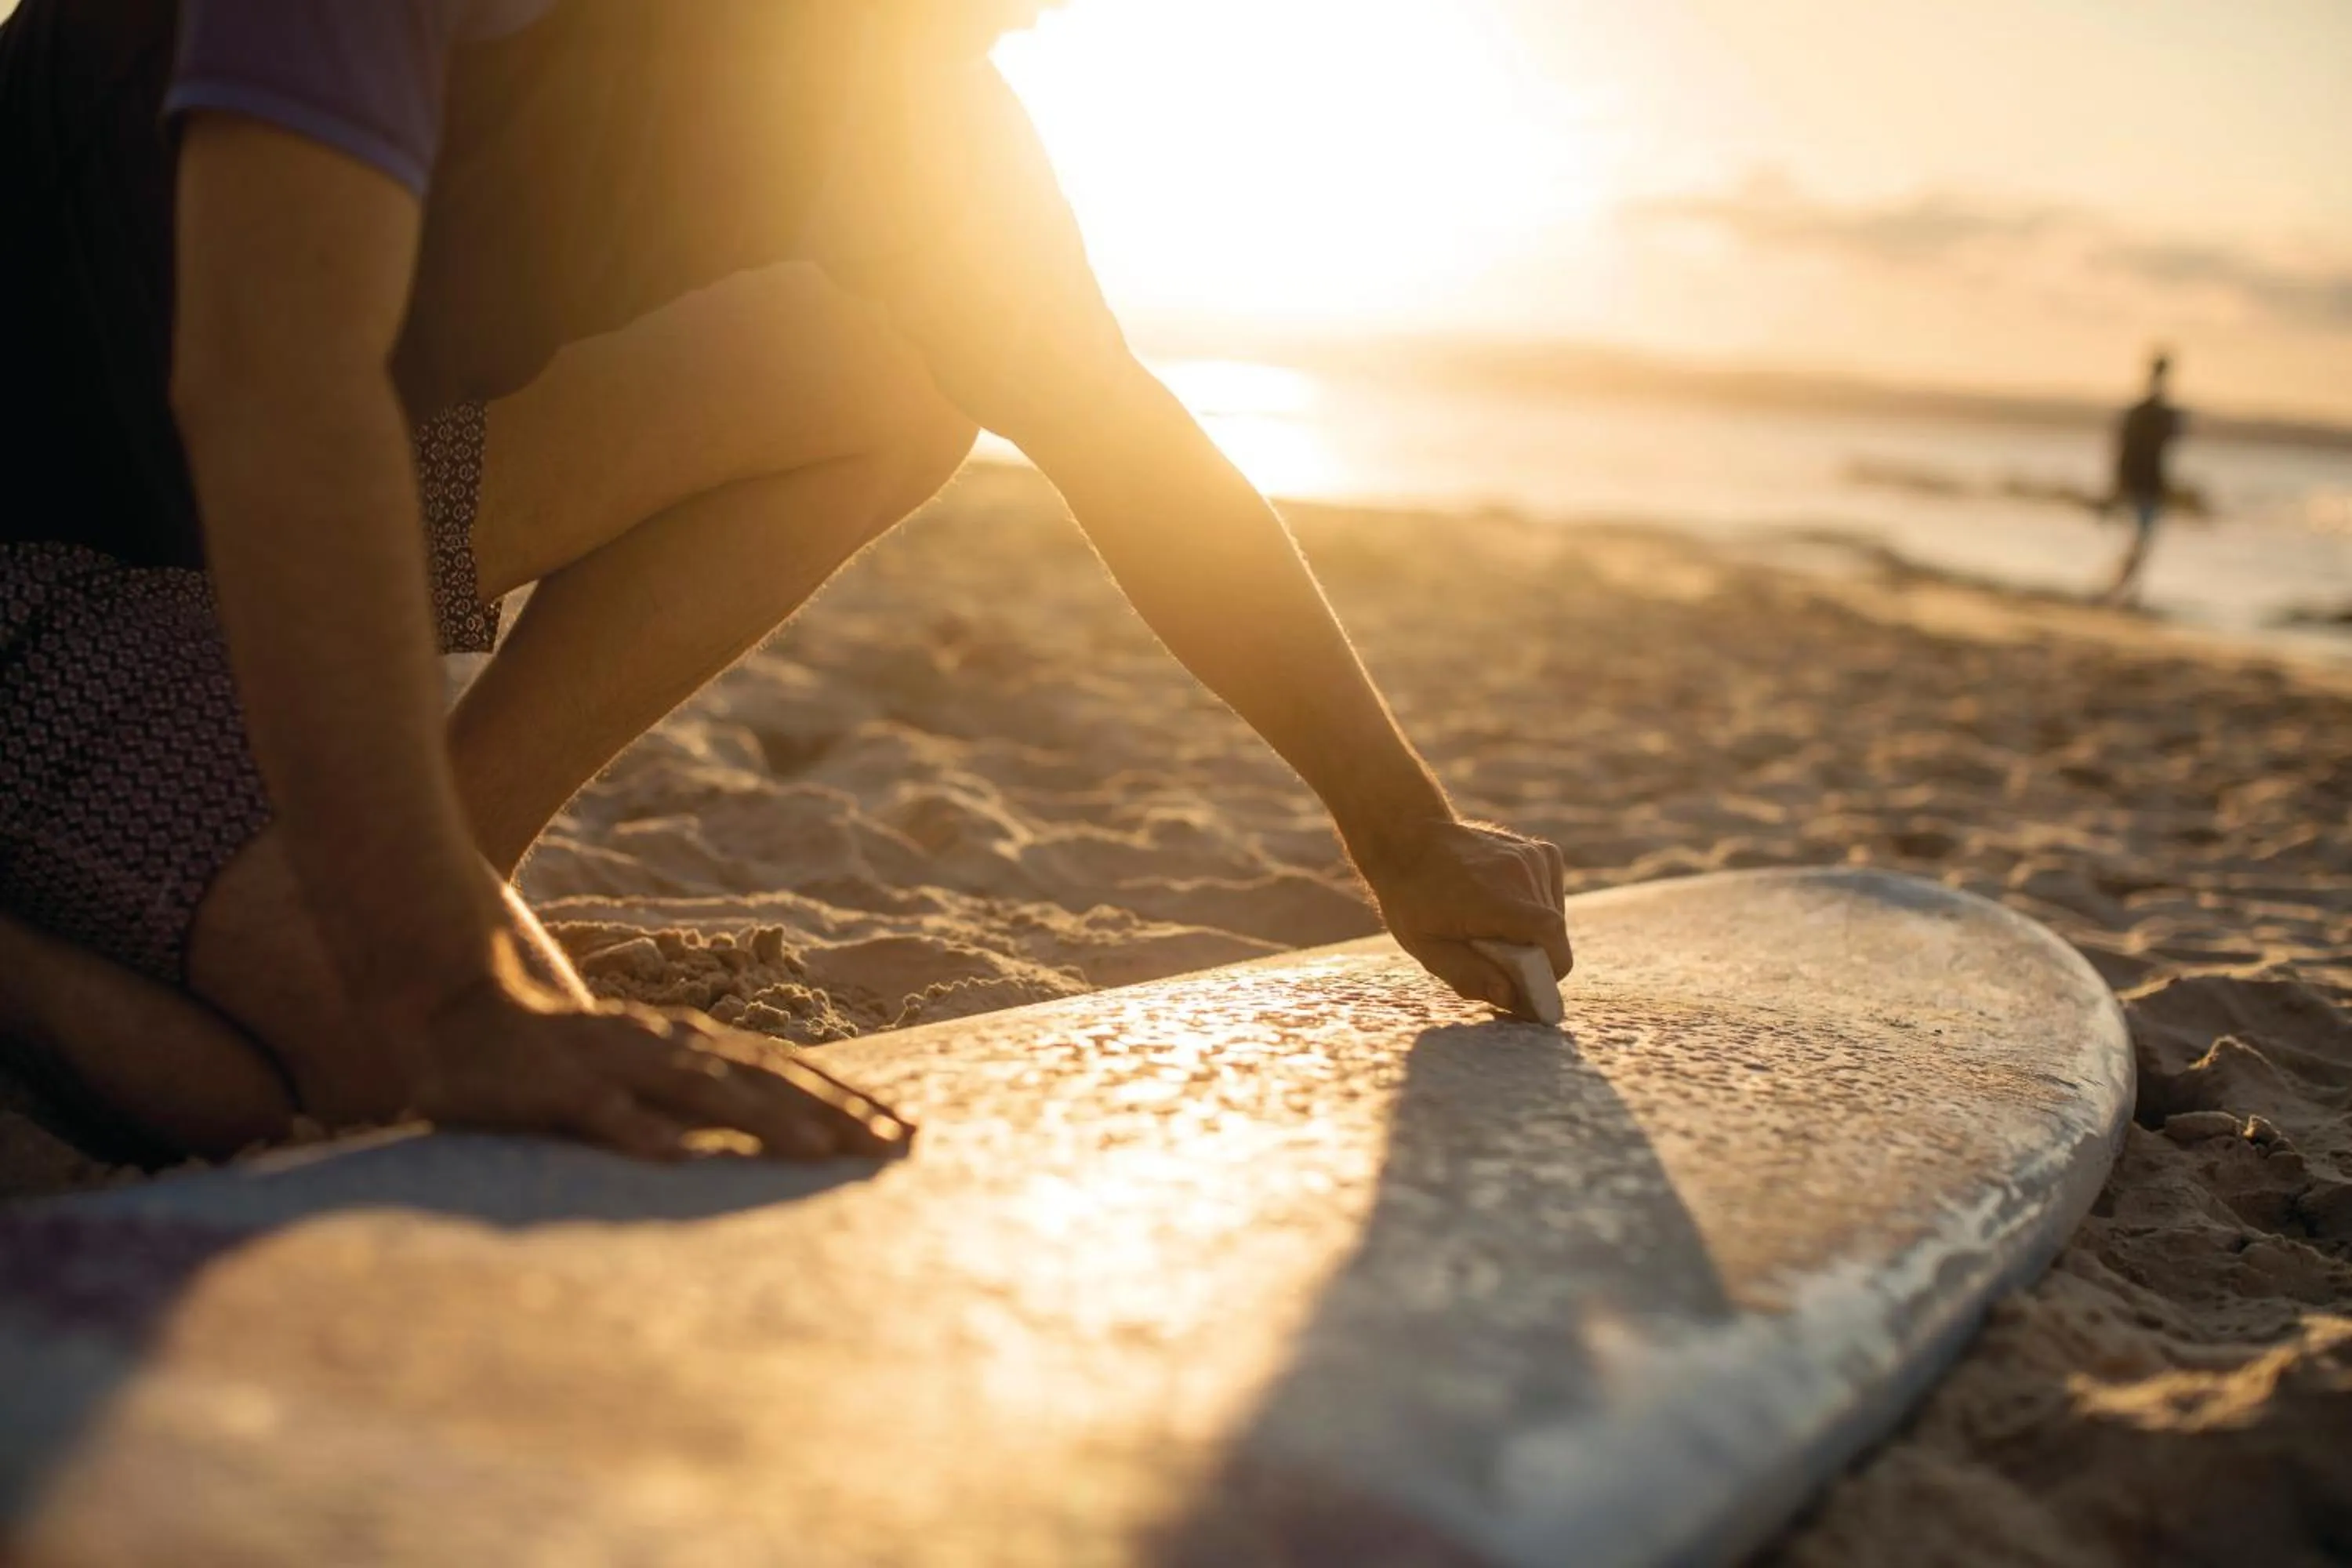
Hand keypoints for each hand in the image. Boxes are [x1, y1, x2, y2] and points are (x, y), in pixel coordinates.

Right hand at [355, 953, 910, 1161]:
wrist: (460, 1017)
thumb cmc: (567, 1062)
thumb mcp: (647, 1076)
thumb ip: (707, 1099)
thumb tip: (785, 1133)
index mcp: (693, 1044)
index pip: (787, 1071)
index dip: (848, 1100)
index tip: (906, 1134)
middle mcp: (666, 1043)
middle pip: (764, 1079)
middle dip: (831, 1113)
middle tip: (887, 1150)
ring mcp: (613, 1060)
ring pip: (700, 1088)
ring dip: (761, 1120)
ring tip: (816, 1154)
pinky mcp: (555, 1086)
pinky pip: (603, 1112)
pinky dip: (641, 1131)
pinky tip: (675, 1159)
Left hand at [1352, 819, 1572, 1016]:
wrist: (1410, 839)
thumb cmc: (1413, 898)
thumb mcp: (1427, 947)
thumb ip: (1469, 975)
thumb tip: (1511, 997)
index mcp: (1496, 900)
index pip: (1551, 939)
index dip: (1549, 972)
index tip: (1529, 989)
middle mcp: (1522, 873)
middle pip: (1553, 934)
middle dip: (1534, 957)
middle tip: (1497, 961)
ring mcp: (1533, 858)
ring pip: (1555, 917)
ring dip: (1534, 933)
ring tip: (1494, 928)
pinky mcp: (1539, 852)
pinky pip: (1552, 895)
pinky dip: (1537, 909)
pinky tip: (1505, 905)